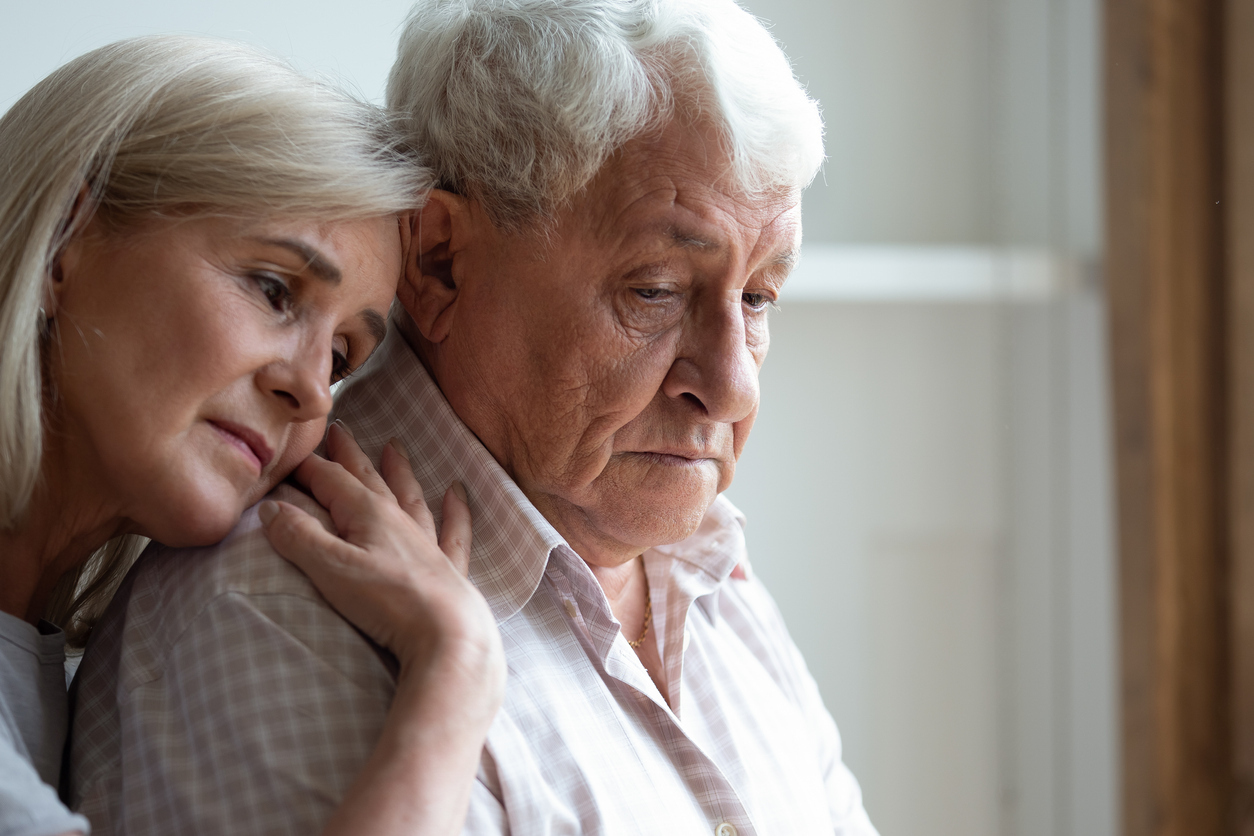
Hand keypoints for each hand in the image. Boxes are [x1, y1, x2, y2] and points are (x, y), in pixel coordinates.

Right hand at [259, 421, 502, 695]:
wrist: (448, 634)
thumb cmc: (388, 601)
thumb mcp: (331, 569)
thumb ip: (299, 537)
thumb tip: (272, 507)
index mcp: (369, 514)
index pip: (332, 480)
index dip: (309, 467)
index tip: (290, 455)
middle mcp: (399, 521)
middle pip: (370, 479)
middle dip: (351, 455)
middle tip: (340, 430)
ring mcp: (426, 543)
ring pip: (410, 497)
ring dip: (399, 471)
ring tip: (394, 446)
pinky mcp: (447, 569)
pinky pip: (453, 531)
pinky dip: (455, 511)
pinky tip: (458, 493)